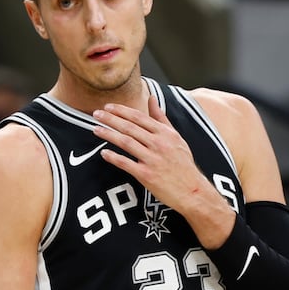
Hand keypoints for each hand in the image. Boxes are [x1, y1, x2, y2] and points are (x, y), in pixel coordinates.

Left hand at [92, 97, 229, 230]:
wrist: (192, 191)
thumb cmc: (183, 165)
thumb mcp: (176, 138)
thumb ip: (161, 118)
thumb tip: (152, 98)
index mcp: (165, 133)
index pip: (139, 117)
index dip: (122, 110)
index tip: (108, 107)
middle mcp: (158, 144)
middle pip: (129, 127)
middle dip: (110, 119)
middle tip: (96, 114)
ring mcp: (152, 159)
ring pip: (126, 142)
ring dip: (109, 134)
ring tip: (96, 129)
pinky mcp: (147, 175)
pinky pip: (126, 163)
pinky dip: (114, 157)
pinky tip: (104, 153)